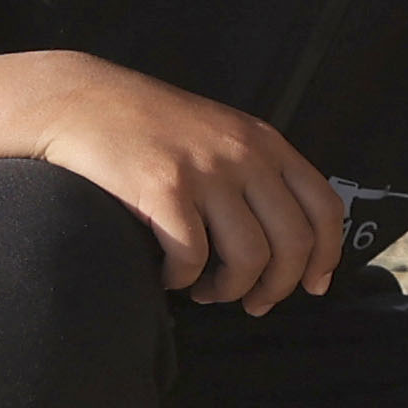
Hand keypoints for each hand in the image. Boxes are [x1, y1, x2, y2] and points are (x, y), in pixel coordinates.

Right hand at [30, 58, 352, 311]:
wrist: (80, 102)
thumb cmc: (151, 129)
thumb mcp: (221, 135)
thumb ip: (257, 175)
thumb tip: (287, 244)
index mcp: (267, 144)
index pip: (324, 207)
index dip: (326, 256)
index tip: (313, 287)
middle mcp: (245, 156)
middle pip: (293, 243)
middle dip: (278, 287)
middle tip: (254, 305)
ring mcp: (206, 172)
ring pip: (249, 258)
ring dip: (230, 289)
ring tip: (206, 291)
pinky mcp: (163, 190)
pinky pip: (192, 258)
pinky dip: (182, 280)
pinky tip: (167, 275)